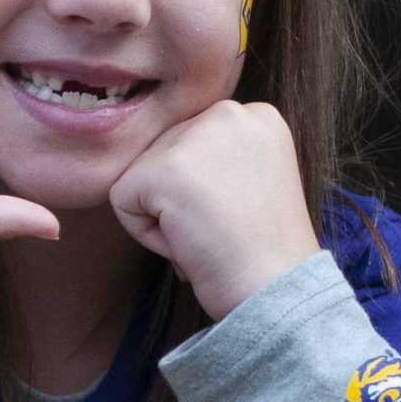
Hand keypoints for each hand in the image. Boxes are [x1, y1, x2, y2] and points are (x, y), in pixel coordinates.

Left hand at [108, 100, 318, 318]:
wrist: (278, 288)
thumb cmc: (267, 253)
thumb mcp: (256, 181)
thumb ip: (217, 159)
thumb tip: (164, 164)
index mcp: (257, 115)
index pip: (193, 141)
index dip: (206, 189)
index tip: (241, 214)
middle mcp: (229, 112)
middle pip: (164, 154)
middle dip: (181, 200)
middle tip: (224, 230)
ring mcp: (196, 137)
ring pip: (141, 176)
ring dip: (165, 217)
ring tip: (210, 236)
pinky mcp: (163, 169)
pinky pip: (123, 201)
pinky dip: (148, 235)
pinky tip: (191, 242)